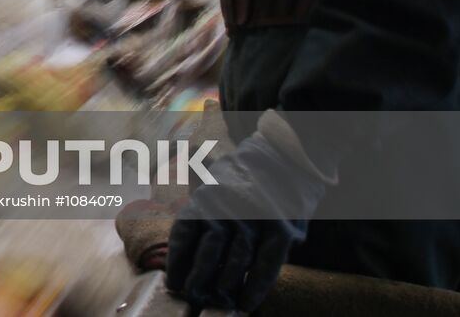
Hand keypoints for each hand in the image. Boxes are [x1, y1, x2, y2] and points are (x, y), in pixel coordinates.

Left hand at [166, 127, 330, 311]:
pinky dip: (255, 286)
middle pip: (207, 252)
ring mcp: (254, 220)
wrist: (287, 156)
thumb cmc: (245, 172)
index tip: (172, 282)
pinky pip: (266, 265)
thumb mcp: (212, 173)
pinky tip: (246, 303)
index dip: (177, 261)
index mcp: (204, 197)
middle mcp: (226, 209)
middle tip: (191, 296)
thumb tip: (172, 183)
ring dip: (224, 286)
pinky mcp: (281, 231)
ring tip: (215, 302)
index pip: (184, 234)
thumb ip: (191, 187)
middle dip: (197, 278)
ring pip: (235, 261)